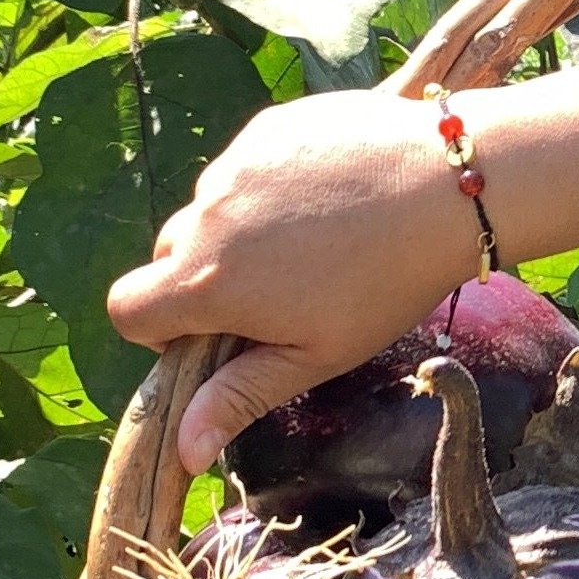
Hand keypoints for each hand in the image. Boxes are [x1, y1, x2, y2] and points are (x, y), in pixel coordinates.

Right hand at [106, 88, 481, 474]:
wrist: (450, 186)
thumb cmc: (386, 283)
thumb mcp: (316, 353)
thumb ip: (240, 397)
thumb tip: (183, 452)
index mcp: (206, 279)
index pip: (128, 308)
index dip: (161, 330)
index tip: (216, 334)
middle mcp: (204, 213)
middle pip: (170, 256)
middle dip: (206, 278)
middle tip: (281, 290)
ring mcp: (235, 162)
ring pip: (212, 207)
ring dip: (242, 228)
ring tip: (320, 239)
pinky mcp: (269, 127)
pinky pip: (247, 165)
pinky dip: (273, 184)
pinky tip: (334, 195)